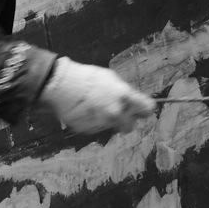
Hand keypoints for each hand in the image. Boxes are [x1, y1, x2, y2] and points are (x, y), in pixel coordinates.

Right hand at [39, 58, 155, 134]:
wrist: (60, 85)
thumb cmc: (87, 77)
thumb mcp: (111, 78)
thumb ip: (124, 92)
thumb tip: (131, 100)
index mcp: (125, 98)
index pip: (148, 110)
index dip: (144, 109)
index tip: (140, 109)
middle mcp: (117, 113)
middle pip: (130, 126)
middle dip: (125, 120)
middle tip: (116, 112)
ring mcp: (102, 124)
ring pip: (111, 127)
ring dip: (107, 120)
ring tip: (93, 107)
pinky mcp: (89, 130)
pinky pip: (96, 128)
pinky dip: (92, 122)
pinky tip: (84, 111)